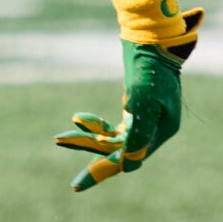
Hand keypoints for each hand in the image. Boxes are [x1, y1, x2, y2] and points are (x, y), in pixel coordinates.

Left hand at [59, 0, 202, 189]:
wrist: (150, 37)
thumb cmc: (149, 67)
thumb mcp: (143, 100)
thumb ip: (137, 133)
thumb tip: (126, 165)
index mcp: (163, 130)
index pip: (131, 159)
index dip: (105, 171)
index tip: (81, 183)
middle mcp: (155, 128)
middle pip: (120, 152)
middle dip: (93, 160)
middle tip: (74, 184)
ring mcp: (145, 118)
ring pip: (113, 139)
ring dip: (87, 139)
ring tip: (59, 139)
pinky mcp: (133, 108)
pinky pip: (112, 127)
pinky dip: (95, 125)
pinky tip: (79, 119)